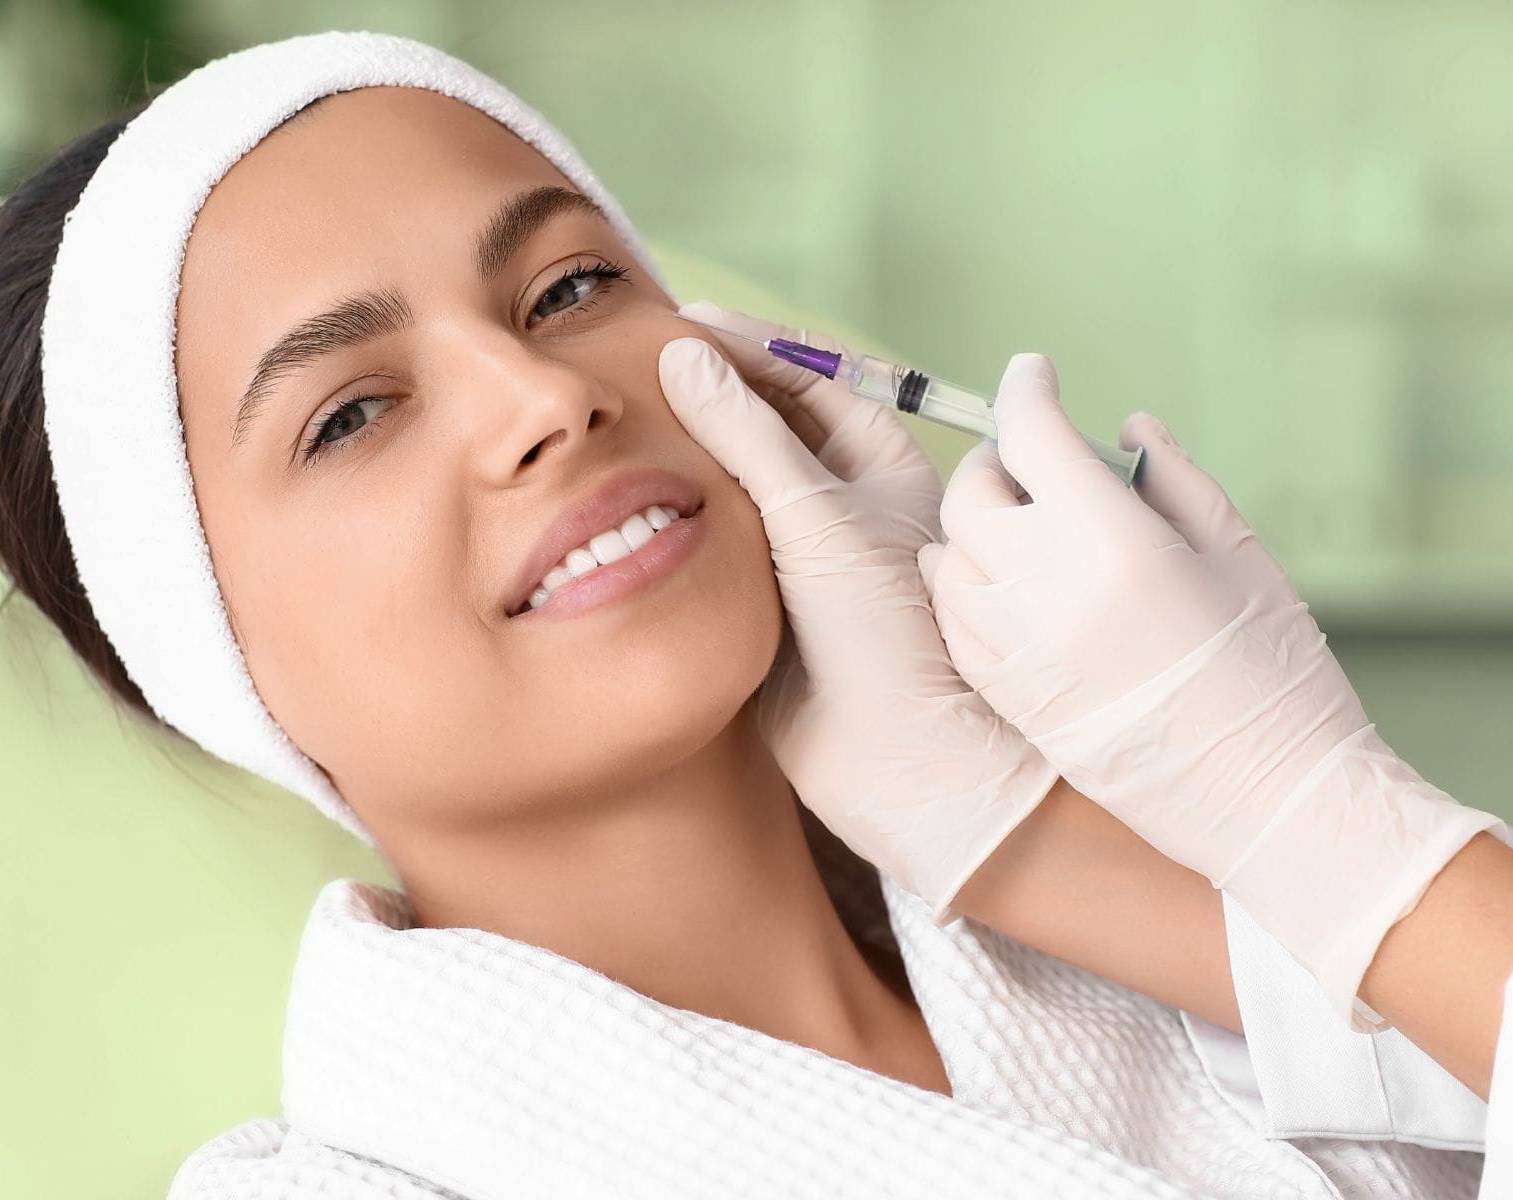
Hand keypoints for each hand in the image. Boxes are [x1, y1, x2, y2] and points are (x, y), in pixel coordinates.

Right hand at [660, 303, 1057, 918]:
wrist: (894, 759)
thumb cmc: (885, 631)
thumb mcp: (814, 514)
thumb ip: (746, 433)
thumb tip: (685, 358)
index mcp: (880, 464)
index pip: (805, 381)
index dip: (744, 347)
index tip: (678, 320)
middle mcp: (842, 504)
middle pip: (762, 430)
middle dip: (705, 399)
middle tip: (631, 368)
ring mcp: (800, 557)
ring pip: (730, 489)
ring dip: (683, 462)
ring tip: (618, 425)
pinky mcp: (760, 608)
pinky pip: (709, 548)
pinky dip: (672, 524)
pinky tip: (625, 502)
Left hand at [918, 353, 1500, 1020]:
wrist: (1272, 805)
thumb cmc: (1277, 675)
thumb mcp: (1241, 554)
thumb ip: (1174, 478)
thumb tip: (1126, 426)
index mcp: (1112, 540)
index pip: (1033, 434)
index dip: (1027, 389)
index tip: (1035, 374)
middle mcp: (1046, 591)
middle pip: (973, 492)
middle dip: (998, 461)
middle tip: (1034, 459)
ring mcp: (1016, 651)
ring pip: (949, 557)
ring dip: (975, 526)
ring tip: (1022, 526)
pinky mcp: (1008, 701)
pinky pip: (953, 622)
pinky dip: (966, 588)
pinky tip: (1005, 587)